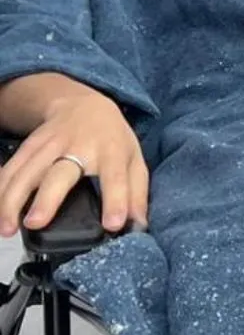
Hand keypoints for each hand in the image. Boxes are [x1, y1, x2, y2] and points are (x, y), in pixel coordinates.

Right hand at [0, 90, 148, 236]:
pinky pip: (10, 169)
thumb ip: (137, 193)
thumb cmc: (112, 139)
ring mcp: (49, 145)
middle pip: (59, 173)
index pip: (115, 177)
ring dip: (12, 200)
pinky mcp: (29, 147)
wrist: (84, 105)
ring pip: (26, 172)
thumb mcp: (134, 160)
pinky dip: (0, 189)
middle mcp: (78, 147)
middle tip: (35, 223)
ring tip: (7, 228)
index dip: (116, 201)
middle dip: (46, 199)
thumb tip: (138, 225)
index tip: (113, 225)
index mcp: (111, 151)